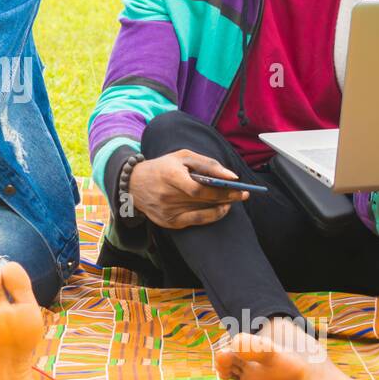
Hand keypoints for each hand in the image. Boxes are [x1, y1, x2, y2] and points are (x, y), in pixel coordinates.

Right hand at [127, 150, 249, 229]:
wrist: (134, 184)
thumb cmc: (163, 167)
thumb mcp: (182, 156)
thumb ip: (207, 164)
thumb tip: (231, 176)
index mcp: (169, 176)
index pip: (198, 188)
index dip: (220, 189)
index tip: (238, 186)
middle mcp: (167, 196)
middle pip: (203, 201)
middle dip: (227, 197)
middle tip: (244, 194)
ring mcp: (167, 211)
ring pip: (202, 212)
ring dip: (221, 207)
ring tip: (233, 200)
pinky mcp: (168, 222)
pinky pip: (195, 221)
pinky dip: (211, 216)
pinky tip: (220, 209)